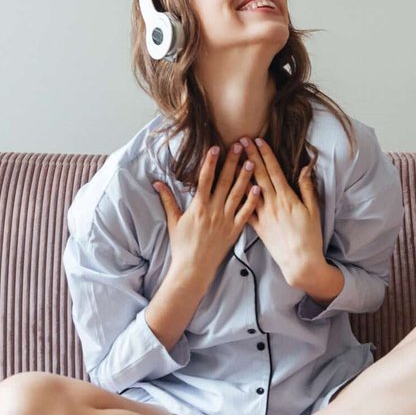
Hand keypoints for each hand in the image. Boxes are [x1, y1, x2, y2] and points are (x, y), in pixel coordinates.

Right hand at [153, 141, 260, 275]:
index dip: (210, 162)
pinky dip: (252, 201)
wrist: (193, 268)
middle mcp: (213, 211)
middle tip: (239, 145)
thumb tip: (157, 183)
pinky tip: (258, 188)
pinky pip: (245, 213)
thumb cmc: (181, 245)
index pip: (205, 179)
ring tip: (251, 162)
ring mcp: (225, 220)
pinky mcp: (234, 231)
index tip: (216, 147)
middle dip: (231, 162)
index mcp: (198, 207)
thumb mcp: (173, 221)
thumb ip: (167, 200)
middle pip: (224, 182)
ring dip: (245, 177)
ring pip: (237, 194)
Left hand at [243, 137, 323, 283]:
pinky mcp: (257, 228)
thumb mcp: (314, 210)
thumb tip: (305, 168)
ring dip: (239, 173)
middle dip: (250, 156)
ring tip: (231, 159)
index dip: (265, 154)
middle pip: (259, 175)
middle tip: (240, 141)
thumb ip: (307, 188)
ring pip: (248, 191)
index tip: (258, 140)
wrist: (300, 262)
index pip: (274, 171)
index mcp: (287, 198)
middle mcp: (273, 204)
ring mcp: (263, 216)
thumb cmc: (310, 236)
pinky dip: (237, 199)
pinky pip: (244, 210)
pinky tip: (228, 188)